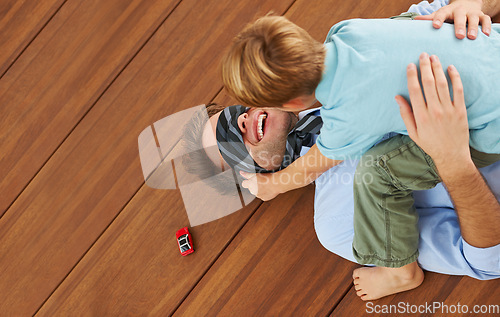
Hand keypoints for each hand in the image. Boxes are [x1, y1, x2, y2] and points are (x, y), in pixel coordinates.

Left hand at [240, 171, 282, 200]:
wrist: (277, 183)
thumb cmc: (267, 177)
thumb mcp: (256, 174)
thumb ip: (247, 174)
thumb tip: (241, 173)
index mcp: (250, 184)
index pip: (244, 184)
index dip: (247, 181)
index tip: (251, 180)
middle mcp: (253, 191)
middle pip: (250, 188)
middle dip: (253, 185)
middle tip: (260, 181)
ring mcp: (258, 196)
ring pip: (256, 192)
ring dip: (259, 189)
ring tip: (265, 184)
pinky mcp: (264, 198)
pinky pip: (262, 196)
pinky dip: (264, 193)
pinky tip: (268, 189)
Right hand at [395, 53, 470, 172]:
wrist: (451, 154)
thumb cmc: (430, 144)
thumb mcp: (412, 132)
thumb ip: (405, 114)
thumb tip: (398, 97)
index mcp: (421, 116)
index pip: (415, 90)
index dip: (412, 76)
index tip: (411, 65)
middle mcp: (434, 111)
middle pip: (429, 84)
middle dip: (425, 67)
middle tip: (423, 55)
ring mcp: (449, 110)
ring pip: (442, 84)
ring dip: (438, 69)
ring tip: (434, 58)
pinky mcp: (461, 110)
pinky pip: (458, 90)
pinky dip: (455, 78)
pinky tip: (450, 68)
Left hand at [415, 0, 491, 38]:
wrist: (466, 4)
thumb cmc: (449, 14)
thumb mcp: (439, 15)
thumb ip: (429, 19)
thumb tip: (415, 20)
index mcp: (448, 11)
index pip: (441, 14)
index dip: (438, 19)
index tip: (435, 26)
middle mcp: (460, 11)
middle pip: (460, 17)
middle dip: (459, 26)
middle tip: (458, 36)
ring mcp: (472, 13)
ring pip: (474, 19)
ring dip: (473, 28)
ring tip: (471, 37)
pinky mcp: (481, 16)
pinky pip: (486, 20)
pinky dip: (486, 27)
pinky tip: (485, 35)